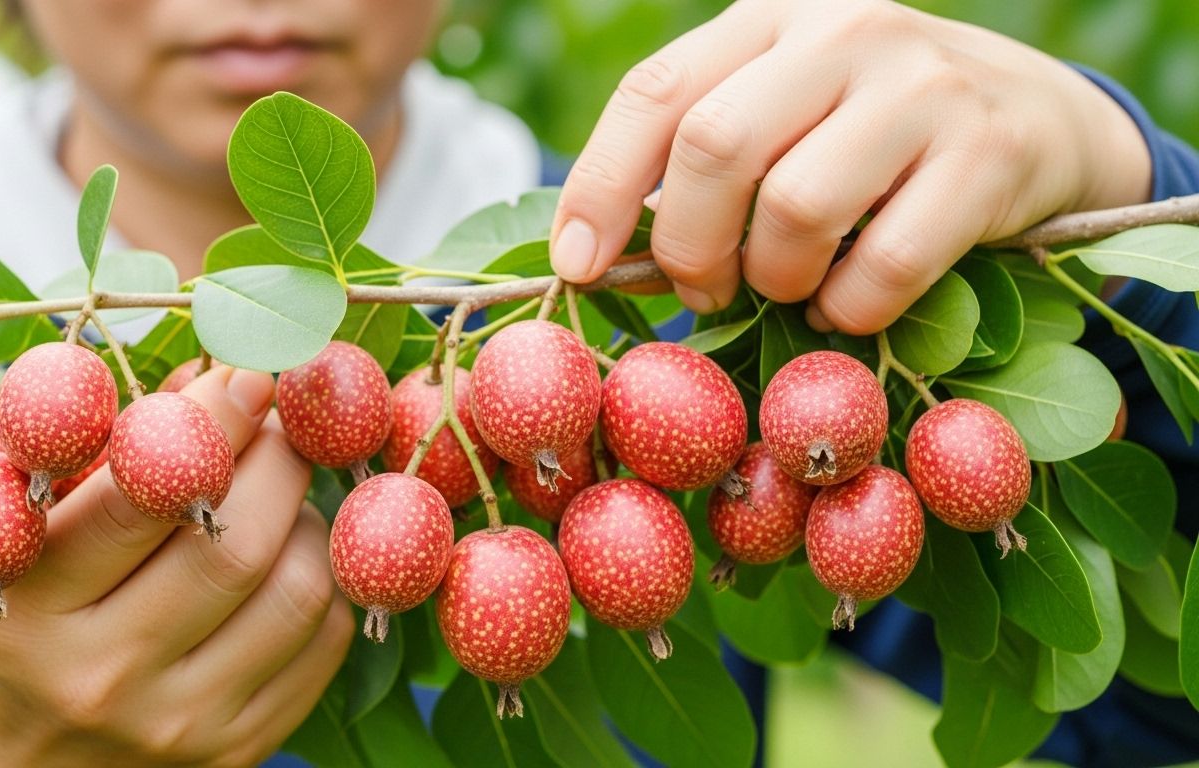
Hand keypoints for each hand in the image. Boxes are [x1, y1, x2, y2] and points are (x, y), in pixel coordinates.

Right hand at [0, 367, 352, 766]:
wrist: (18, 758)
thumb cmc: (25, 614)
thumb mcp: (22, 533)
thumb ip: (96, 452)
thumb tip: (215, 375)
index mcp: (30, 607)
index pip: (137, 501)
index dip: (208, 425)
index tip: (248, 372)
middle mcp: (102, 676)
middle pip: (234, 545)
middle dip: (279, 460)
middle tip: (287, 420)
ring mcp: (178, 724)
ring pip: (295, 593)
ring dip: (309, 520)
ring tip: (285, 493)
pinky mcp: (237, 751)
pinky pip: (323, 644)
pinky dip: (326, 580)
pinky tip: (294, 555)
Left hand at [550, 0, 1151, 332]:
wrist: (1041, 121)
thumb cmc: (872, 135)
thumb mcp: (783, 111)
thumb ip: (700, 158)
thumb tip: (593, 253)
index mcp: (769, 18)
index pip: (655, 94)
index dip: (600, 186)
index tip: (578, 263)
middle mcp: (842, 31)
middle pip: (714, 148)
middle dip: (690, 246)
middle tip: (707, 289)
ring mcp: (921, 86)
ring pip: (795, 210)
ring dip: (777, 281)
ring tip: (794, 286)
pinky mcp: (988, 154)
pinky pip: (882, 266)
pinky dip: (849, 309)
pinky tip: (850, 302)